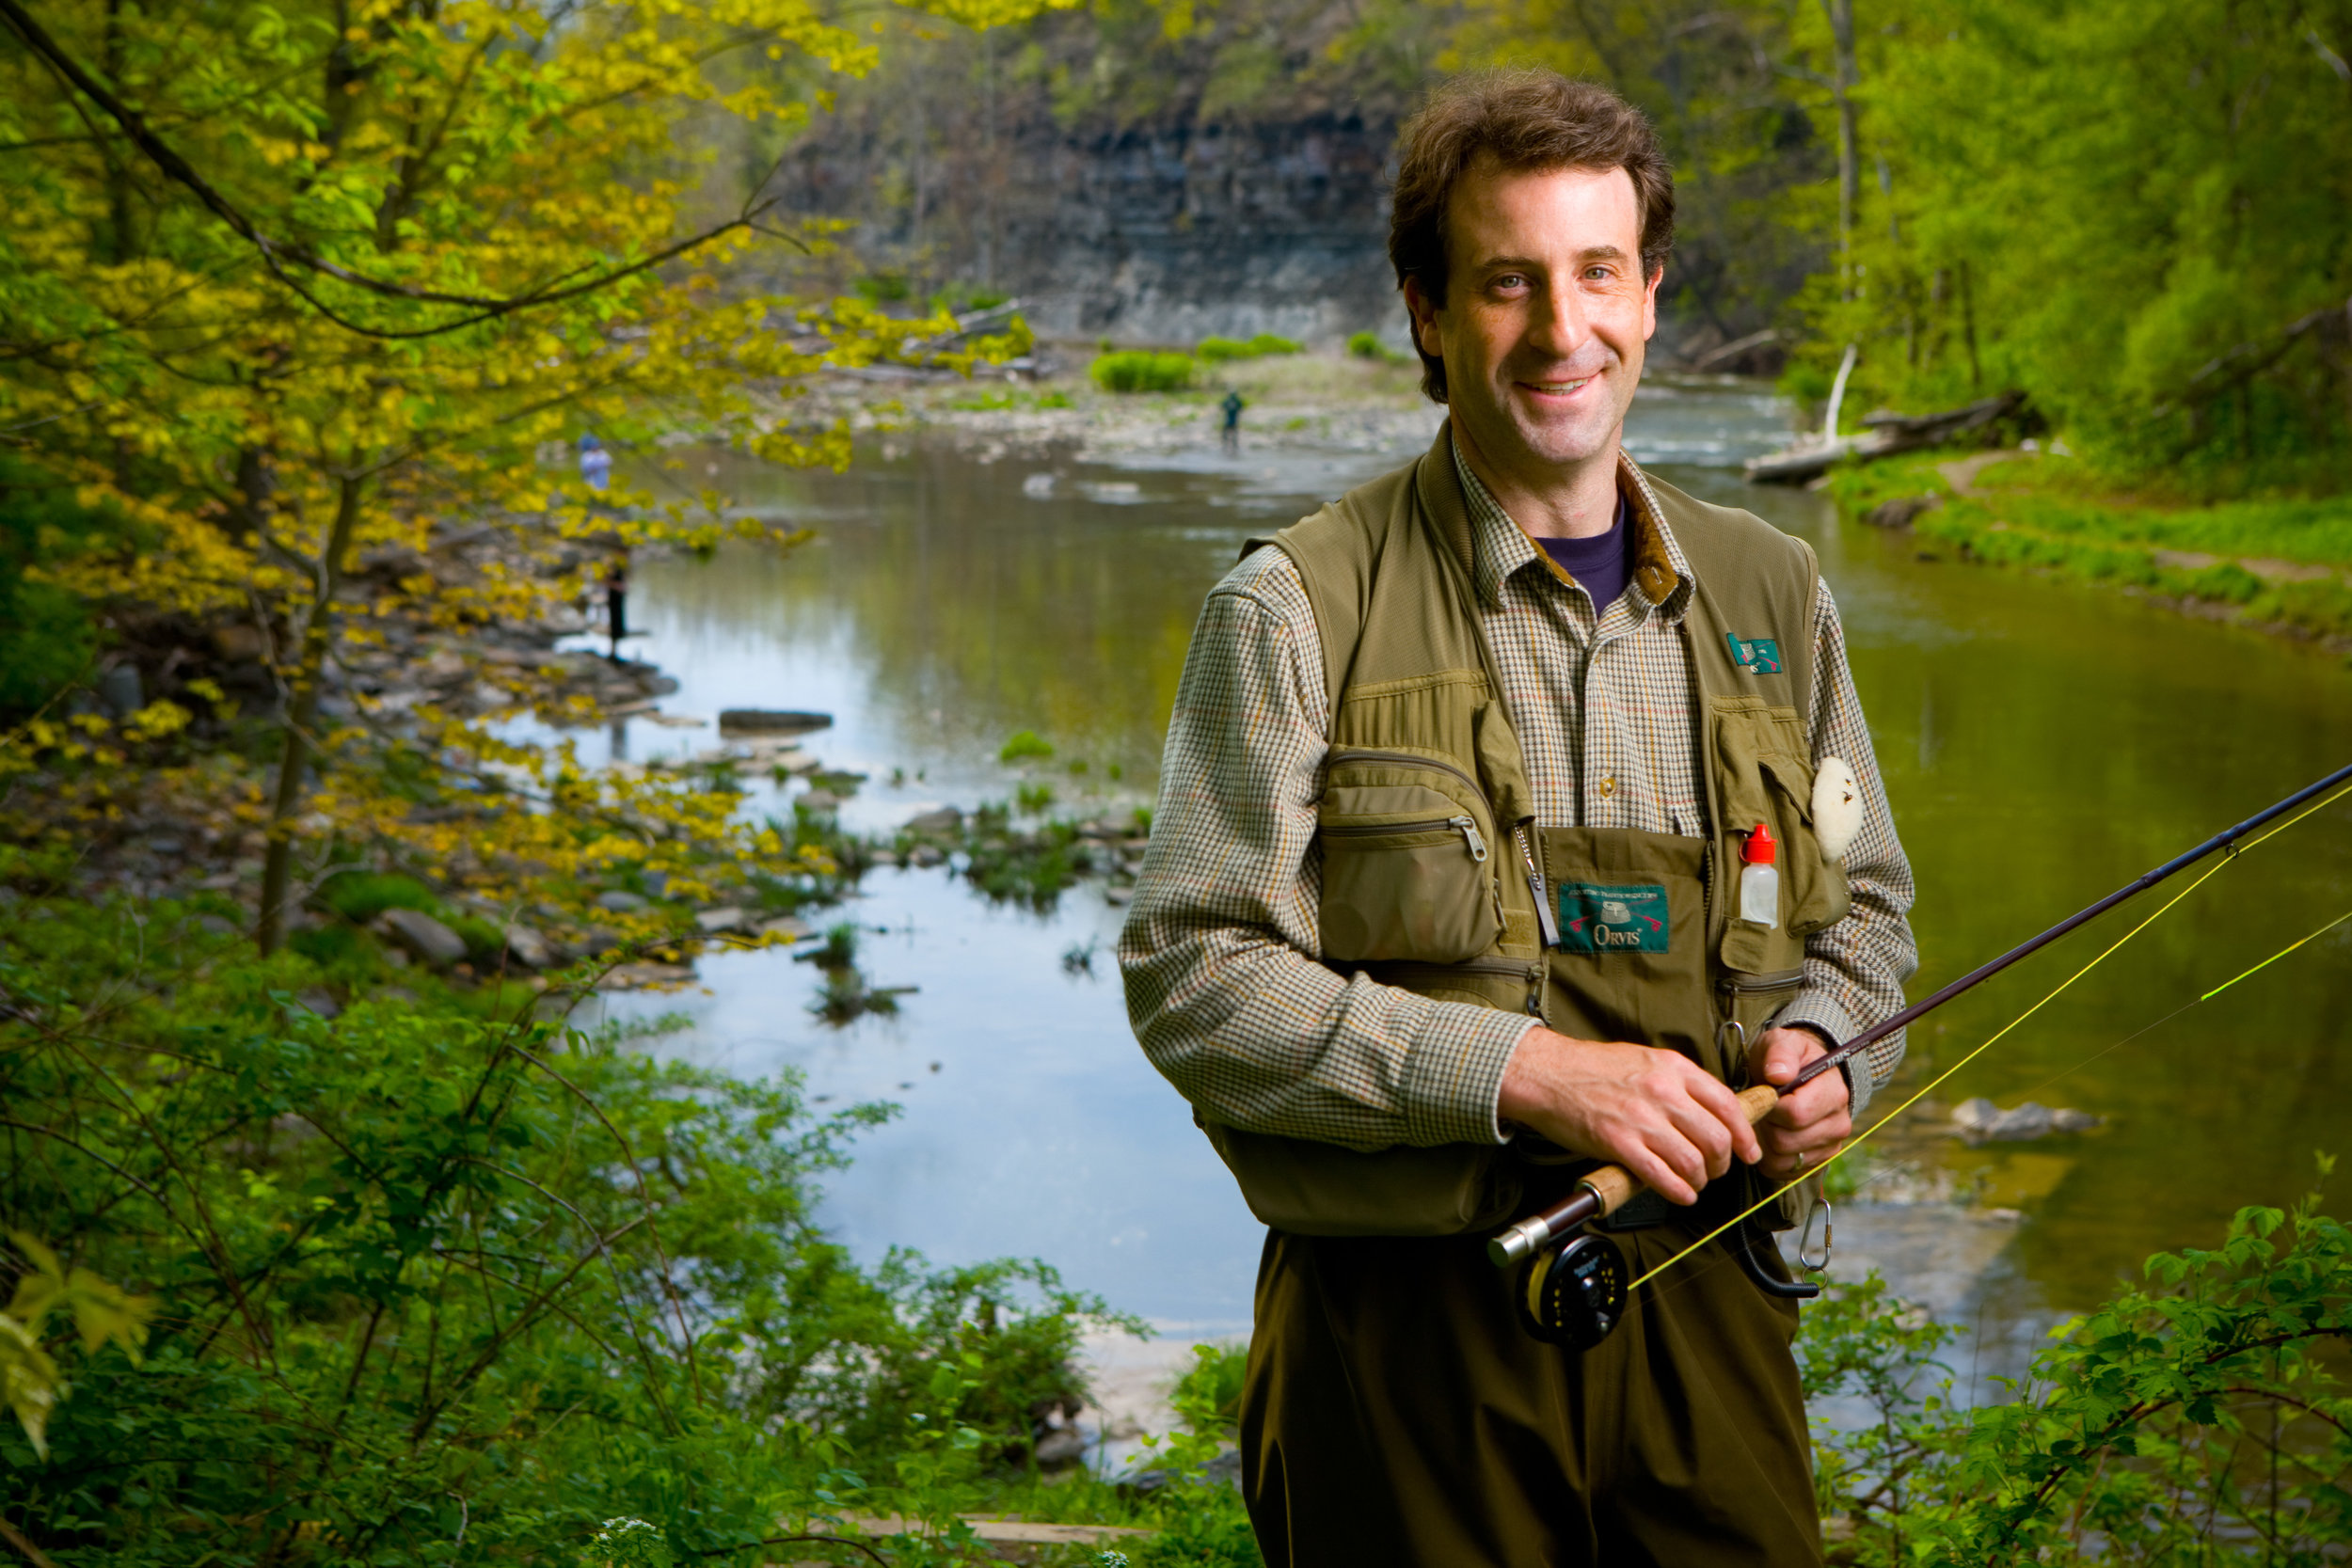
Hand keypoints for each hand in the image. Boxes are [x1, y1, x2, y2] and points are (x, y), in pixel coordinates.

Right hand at [1497, 1029, 1762, 1206]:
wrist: (1547, 1074)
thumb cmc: (1592, 1069)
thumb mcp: (1646, 1060)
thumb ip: (1679, 1083)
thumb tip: (1709, 1112)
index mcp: (1673, 1067)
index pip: (1727, 1104)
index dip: (1744, 1135)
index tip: (1748, 1151)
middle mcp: (1662, 1091)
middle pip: (1716, 1138)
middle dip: (1722, 1163)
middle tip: (1714, 1171)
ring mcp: (1641, 1118)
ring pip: (1693, 1162)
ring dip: (1699, 1180)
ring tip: (1692, 1183)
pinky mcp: (1619, 1143)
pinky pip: (1662, 1176)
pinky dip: (1678, 1191)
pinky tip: (1679, 1193)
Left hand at [1746, 1026, 1852, 1182]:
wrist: (1801, 1074)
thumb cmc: (1787, 1058)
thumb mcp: (1780, 1043)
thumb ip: (1779, 1054)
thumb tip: (1778, 1075)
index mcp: (1834, 1094)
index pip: (1796, 1114)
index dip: (1770, 1107)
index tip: (1765, 1093)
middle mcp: (1838, 1124)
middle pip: (1786, 1141)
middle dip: (1765, 1125)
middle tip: (1762, 1108)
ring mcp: (1830, 1146)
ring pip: (1783, 1160)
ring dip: (1764, 1143)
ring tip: (1766, 1120)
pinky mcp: (1818, 1162)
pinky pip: (1784, 1171)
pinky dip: (1769, 1157)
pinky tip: (1770, 1135)